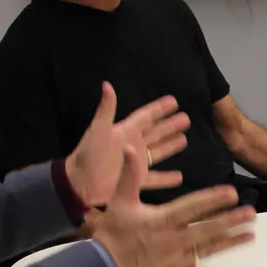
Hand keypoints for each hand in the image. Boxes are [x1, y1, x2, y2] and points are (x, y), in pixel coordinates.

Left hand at [66, 83, 191, 206]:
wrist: (80, 181)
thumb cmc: (89, 153)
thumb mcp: (98, 129)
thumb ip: (106, 109)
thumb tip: (107, 84)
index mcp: (125, 131)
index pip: (146, 117)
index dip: (159, 109)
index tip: (174, 101)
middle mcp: (133, 145)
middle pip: (156, 133)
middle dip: (170, 126)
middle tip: (187, 119)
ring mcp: (136, 163)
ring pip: (158, 152)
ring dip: (171, 146)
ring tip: (184, 140)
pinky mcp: (136, 180)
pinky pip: (155, 179)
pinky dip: (167, 179)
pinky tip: (179, 177)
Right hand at [89, 147, 255, 266]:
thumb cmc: (111, 234)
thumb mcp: (119, 201)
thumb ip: (129, 175)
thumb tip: (130, 148)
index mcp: (162, 220)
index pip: (193, 207)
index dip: (213, 199)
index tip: (232, 193)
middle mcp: (174, 240)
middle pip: (207, 228)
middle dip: (230, 220)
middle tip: (251, 213)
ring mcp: (178, 260)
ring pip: (209, 249)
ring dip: (231, 242)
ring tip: (251, 234)